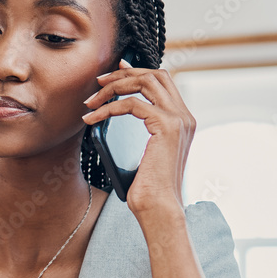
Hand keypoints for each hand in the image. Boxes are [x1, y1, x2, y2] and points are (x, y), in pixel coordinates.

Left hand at [82, 59, 194, 221]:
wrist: (158, 208)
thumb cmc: (147, 188)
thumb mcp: (143, 153)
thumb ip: (141, 130)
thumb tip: (118, 112)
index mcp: (182, 121)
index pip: (163, 81)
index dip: (137, 71)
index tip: (115, 69)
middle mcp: (185, 116)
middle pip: (155, 75)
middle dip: (124, 74)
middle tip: (98, 82)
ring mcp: (179, 119)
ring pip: (145, 82)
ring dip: (114, 87)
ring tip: (91, 101)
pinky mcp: (167, 126)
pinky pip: (132, 104)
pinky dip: (109, 108)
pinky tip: (92, 118)